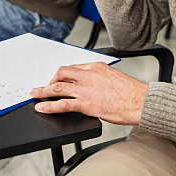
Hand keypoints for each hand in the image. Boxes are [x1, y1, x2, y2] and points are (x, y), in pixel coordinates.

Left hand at [30, 62, 147, 124]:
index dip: (61, 75)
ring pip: (57, 87)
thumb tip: (89, 85)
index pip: (73, 67)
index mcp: (97, 66)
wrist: (141, 102)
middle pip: (61, 73)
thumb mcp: (113, 77)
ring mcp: (86, 89)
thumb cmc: (131, 93)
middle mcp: (89, 75)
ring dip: (42, 91)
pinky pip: (62, 104)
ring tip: (34, 95)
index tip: (57, 80)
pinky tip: (42, 108)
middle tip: (43, 87)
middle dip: (49, 80)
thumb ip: (99, 78)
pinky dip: (49, 106)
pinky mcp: (86, 104)